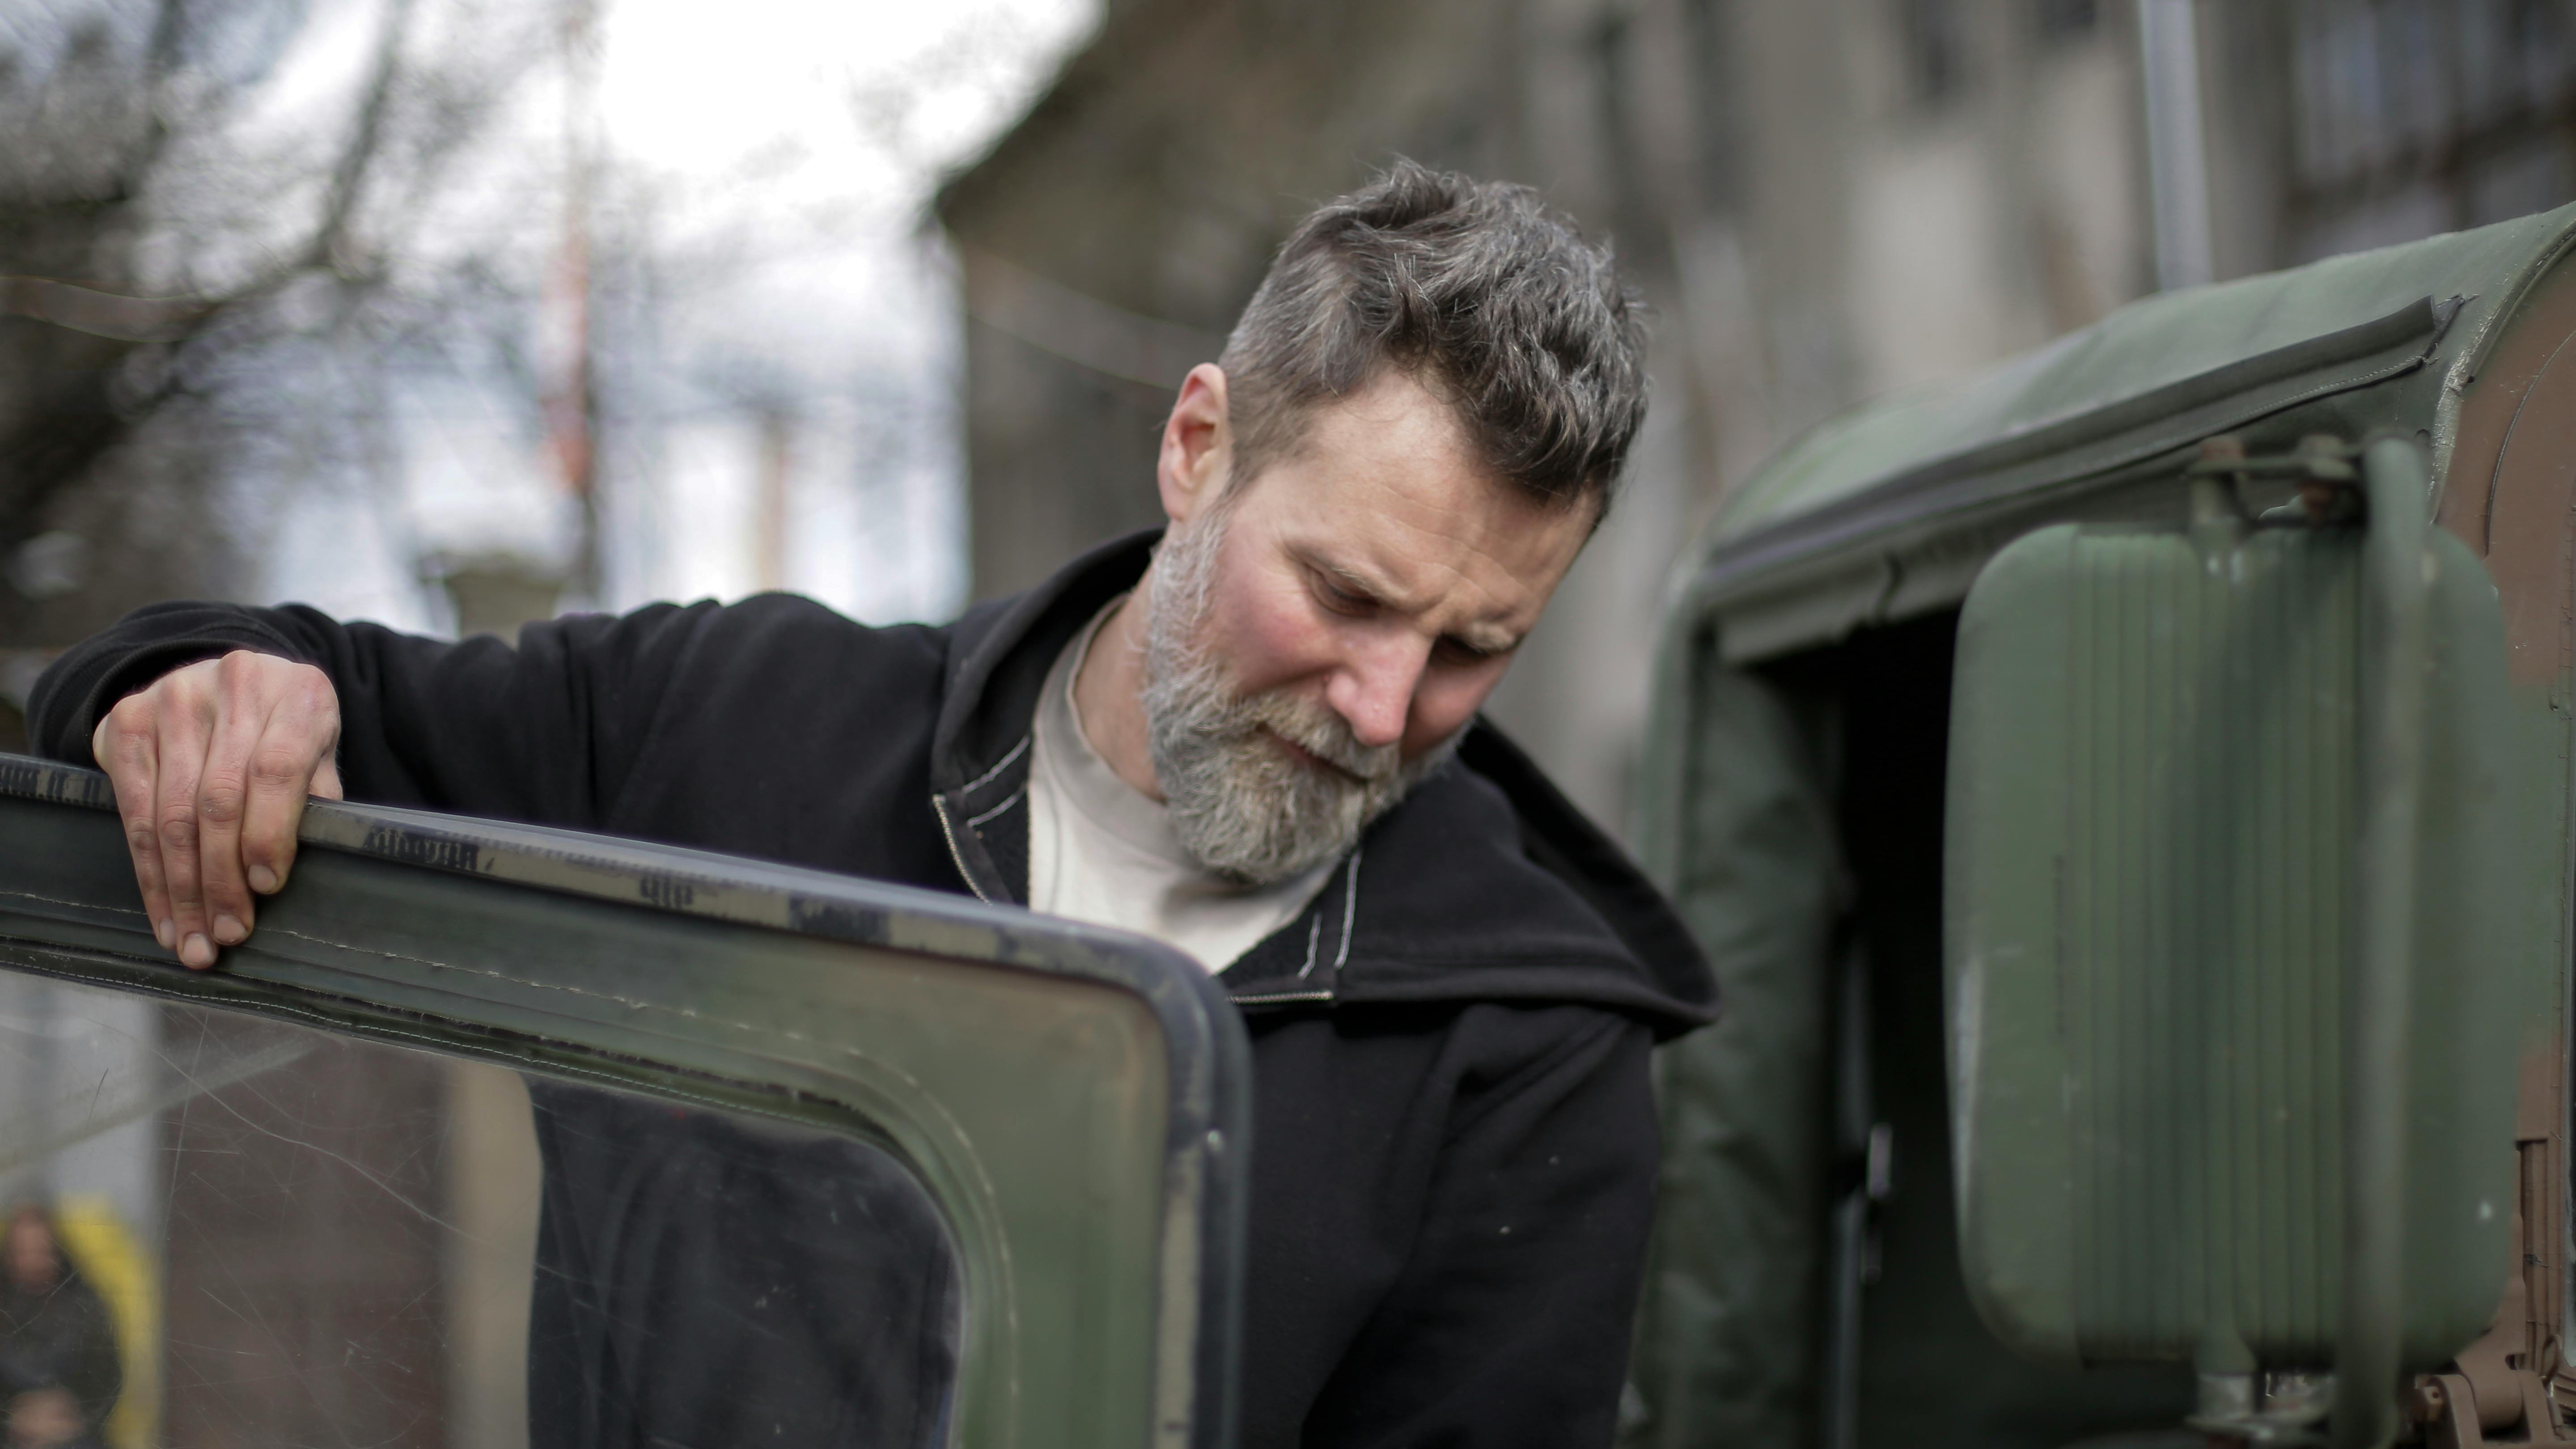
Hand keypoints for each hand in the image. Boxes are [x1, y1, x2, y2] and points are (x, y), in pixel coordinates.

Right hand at [89, 651, 342, 968]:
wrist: (230, 677)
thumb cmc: (286, 729)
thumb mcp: (318, 749)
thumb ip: (314, 798)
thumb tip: (287, 873)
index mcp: (297, 693)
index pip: (277, 769)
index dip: (269, 833)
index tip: (267, 887)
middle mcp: (233, 687)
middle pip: (218, 800)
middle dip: (221, 880)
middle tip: (229, 934)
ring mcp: (172, 699)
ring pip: (171, 814)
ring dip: (182, 890)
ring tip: (195, 942)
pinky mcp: (127, 721)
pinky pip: (134, 811)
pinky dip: (149, 873)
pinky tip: (164, 914)